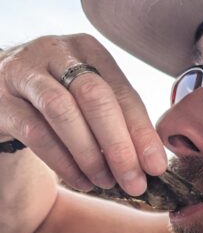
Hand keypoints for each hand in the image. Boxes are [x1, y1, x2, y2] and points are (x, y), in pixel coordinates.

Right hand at [0, 35, 166, 193]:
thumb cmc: (55, 97)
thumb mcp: (87, 97)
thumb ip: (117, 119)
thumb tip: (150, 161)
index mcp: (87, 49)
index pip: (122, 91)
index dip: (142, 132)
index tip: (156, 166)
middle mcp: (55, 52)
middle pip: (94, 97)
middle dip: (119, 145)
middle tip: (134, 182)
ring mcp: (23, 73)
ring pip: (62, 111)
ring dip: (89, 154)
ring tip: (106, 182)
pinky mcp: (0, 100)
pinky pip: (35, 132)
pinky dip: (62, 161)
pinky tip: (80, 180)